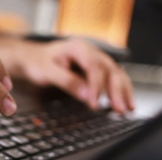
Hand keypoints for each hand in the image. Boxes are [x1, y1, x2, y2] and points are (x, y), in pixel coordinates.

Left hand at [0, 38, 134, 113]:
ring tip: (128, 109)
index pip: (94, 67)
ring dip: (123, 91)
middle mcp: (91, 52)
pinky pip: (113, 79)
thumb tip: (85, 95)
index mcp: (79, 48)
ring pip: (116, 74)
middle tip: (119, 109)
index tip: (94, 104)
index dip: (96, 86)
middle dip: (116, 90)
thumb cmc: (38, 63)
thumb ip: (66, 81)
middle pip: (110, 70)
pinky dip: (121, 91)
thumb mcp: (47, 72)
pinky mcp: (97, 70)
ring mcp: (96, 60)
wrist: (33, 58)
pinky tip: (126, 103)